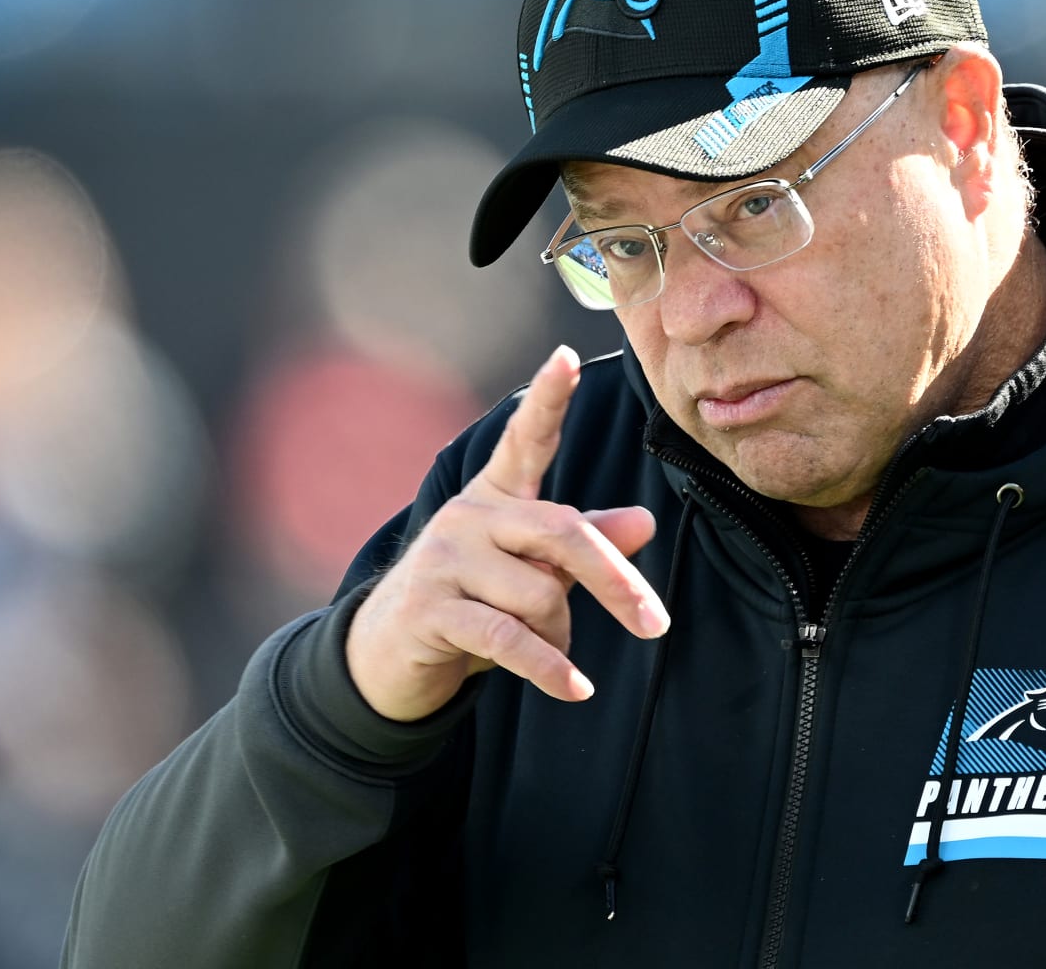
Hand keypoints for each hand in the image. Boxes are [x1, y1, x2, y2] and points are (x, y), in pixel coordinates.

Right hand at [345, 346, 668, 721]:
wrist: (390, 655)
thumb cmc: (476, 599)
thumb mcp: (531, 568)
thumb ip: (585, 543)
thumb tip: (644, 521)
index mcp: (497, 495)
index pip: (526, 439)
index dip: (548, 399)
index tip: (566, 356)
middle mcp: (470, 516)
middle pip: (564, 534)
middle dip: (615, 581)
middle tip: (655, 623)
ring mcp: (445, 559)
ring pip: (540, 596)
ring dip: (562, 638)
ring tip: (555, 655)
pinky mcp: (430, 608)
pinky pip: (510, 638)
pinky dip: (550, 668)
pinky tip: (575, 688)